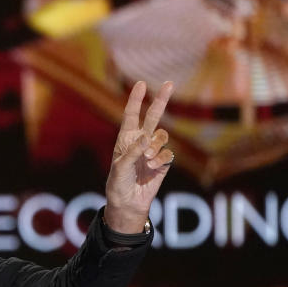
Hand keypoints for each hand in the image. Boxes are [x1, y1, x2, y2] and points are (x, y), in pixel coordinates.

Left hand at [104, 80, 174, 232]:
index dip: (136, 99)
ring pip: (162, 136)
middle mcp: (140, 141)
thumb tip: (147, 137)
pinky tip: (152, 167)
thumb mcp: (120, 168)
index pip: (131, 115)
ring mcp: (153, 151)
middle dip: (161, 100)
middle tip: (169, 83)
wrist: (128, 203)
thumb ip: (133, 152)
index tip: (141, 83)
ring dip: (156, 146)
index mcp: (126, 139)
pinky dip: (161, 159)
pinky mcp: (163, 162)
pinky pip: (168, 153)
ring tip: (146, 160)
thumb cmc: (118, 184)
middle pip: (153, 116)